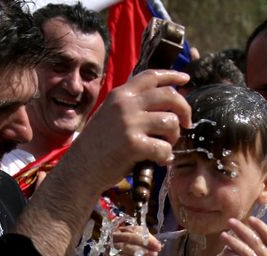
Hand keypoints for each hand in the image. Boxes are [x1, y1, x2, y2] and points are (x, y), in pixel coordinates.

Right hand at [62, 69, 191, 195]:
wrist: (81, 168)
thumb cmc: (99, 146)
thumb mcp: (110, 115)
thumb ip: (132, 106)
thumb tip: (165, 102)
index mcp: (120, 95)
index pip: (151, 76)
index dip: (172, 76)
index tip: (186, 79)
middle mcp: (125, 105)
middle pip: (169, 95)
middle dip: (184, 110)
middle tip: (186, 124)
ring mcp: (129, 123)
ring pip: (171, 122)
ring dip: (174, 137)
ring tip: (164, 147)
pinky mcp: (134, 145)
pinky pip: (164, 148)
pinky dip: (165, 157)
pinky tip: (158, 161)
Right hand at [104, 224, 162, 255]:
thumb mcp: (136, 251)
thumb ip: (145, 246)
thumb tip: (157, 245)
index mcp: (119, 231)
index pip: (134, 229)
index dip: (147, 235)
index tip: (158, 244)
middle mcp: (112, 237)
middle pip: (130, 236)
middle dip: (146, 242)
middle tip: (157, 248)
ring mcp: (109, 248)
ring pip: (126, 246)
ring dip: (141, 250)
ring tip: (153, 255)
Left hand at [221, 217, 266, 255]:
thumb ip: (257, 254)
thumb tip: (245, 236)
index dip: (263, 227)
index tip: (251, 218)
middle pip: (258, 243)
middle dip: (244, 230)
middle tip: (231, 222)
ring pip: (249, 254)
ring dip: (235, 242)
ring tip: (223, 235)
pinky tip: (226, 252)